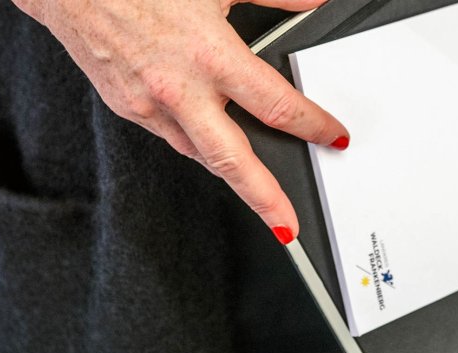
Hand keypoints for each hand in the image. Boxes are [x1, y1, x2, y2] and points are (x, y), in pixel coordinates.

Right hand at [12, 0, 346, 242]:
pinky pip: (169, 137)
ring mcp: (147, 105)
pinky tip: (207, 139)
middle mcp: (178, 90)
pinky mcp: (125, 108)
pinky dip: (194, 143)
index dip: (312, 125)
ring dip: (229, 172)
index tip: (332, 136)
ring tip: (255, 188)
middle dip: (264, 198)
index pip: (276, 105)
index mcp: (208, 56)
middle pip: (232, 160)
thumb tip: (313, 4)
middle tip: (286, 224)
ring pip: (198, 153)